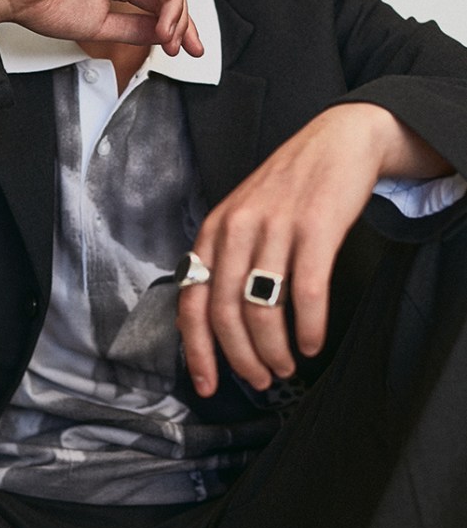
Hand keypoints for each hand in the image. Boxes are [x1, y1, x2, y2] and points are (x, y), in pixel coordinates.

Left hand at [176, 104, 451, 394]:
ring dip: (274, 350)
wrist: (336, 141)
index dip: (198, 350)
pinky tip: (312, 343)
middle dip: (242, 358)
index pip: (192, 300)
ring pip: (263, 309)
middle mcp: (237, 228)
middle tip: (260, 380)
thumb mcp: (242, 217)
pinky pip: (307, 292)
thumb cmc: (288, 188)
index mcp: (213, 230)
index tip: (208, 385)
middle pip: (226, 313)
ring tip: (287, 366)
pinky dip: (309, 328)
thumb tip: (207, 323)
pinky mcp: (316, 228)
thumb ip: (223, 261)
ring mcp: (276, 227)